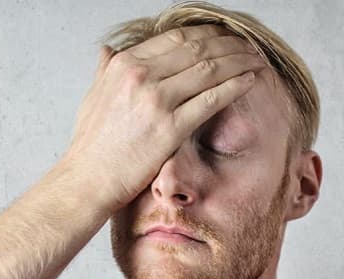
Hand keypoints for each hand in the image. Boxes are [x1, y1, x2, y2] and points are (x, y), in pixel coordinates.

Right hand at [61, 25, 265, 210]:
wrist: (87, 180)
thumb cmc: (90, 144)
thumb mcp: (92, 96)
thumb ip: (105, 70)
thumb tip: (108, 50)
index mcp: (124, 64)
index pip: (175, 37)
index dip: (207, 34)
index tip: (223, 37)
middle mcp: (140, 76)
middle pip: (197, 48)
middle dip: (229, 44)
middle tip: (248, 46)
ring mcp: (156, 101)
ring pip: (210, 69)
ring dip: (239, 61)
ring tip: (256, 60)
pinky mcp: (170, 128)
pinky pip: (212, 100)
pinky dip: (235, 86)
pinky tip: (250, 81)